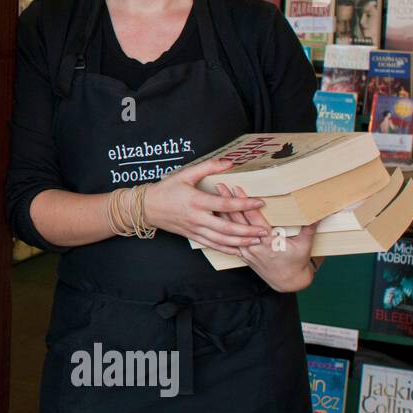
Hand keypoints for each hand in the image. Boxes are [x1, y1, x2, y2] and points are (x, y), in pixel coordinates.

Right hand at [142, 158, 271, 251]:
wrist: (148, 207)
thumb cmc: (166, 189)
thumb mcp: (185, 173)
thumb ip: (208, 167)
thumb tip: (229, 162)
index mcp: (196, 201)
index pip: (225, 204)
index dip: (244, 204)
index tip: (260, 202)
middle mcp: (197, 218)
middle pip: (227, 227)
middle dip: (248, 231)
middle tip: (264, 231)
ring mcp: (195, 229)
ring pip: (221, 239)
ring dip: (241, 242)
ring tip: (257, 241)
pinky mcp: (193, 236)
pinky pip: (212, 245)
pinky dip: (227, 249)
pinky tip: (239, 250)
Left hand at [217, 184, 316, 292]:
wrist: (287, 281)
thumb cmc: (296, 262)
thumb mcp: (305, 245)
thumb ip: (309, 228)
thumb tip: (320, 212)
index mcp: (268, 241)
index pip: (253, 218)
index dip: (244, 203)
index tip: (237, 189)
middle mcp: (254, 245)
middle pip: (237, 220)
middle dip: (228, 202)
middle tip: (220, 186)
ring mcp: (246, 251)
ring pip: (229, 230)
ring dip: (222, 212)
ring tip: (213, 198)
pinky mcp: (242, 254)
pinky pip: (228, 239)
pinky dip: (221, 228)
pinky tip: (215, 218)